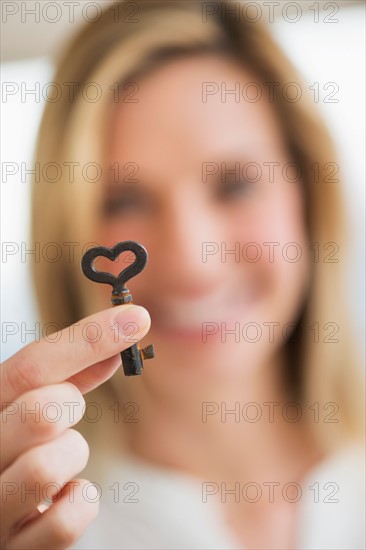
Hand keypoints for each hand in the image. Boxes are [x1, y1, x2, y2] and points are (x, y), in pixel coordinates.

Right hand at [0, 304, 149, 548]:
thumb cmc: (13, 453)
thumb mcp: (29, 407)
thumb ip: (69, 375)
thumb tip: (121, 336)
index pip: (30, 367)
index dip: (89, 339)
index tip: (137, 318)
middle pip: (42, 411)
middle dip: (69, 407)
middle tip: (61, 415)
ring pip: (48, 465)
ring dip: (71, 457)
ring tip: (57, 461)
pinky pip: (67, 521)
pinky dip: (79, 503)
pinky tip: (63, 498)